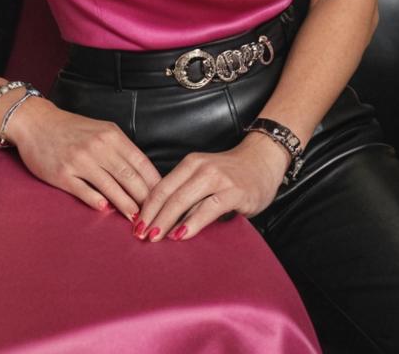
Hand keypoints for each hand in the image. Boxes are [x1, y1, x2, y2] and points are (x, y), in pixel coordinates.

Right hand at [4, 98, 161, 219]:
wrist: (36, 122)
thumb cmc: (72, 129)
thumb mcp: (101, 131)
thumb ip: (120, 150)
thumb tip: (142, 177)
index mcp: (112, 135)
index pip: (141, 163)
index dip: (155, 183)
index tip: (165, 199)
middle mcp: (98, 147)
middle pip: (129, 177)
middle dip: (146, 200)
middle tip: (156, 216)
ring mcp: (80, 160)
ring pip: (111, 187)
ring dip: (126, 206)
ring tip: (138, 221)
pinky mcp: (62, 174)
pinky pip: (84, 191)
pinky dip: (97, 202)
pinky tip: (106, 210)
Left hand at [134, 132, 290, 242]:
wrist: (263, 160)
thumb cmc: (232, 174)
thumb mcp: (204, 178)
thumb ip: (188, 192)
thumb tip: (161, 219)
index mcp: (190, 164)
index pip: (161, 187)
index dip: (146, 208)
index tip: (135, 226)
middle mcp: (201, 168)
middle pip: (169, 195)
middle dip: (152, 217)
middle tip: (140, 236)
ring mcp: (218, 178)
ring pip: (184, 200)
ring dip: (166, 221)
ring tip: (155, 238)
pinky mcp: (234, 191)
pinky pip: (209, 208)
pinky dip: (193, 223)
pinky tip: (182, 235)